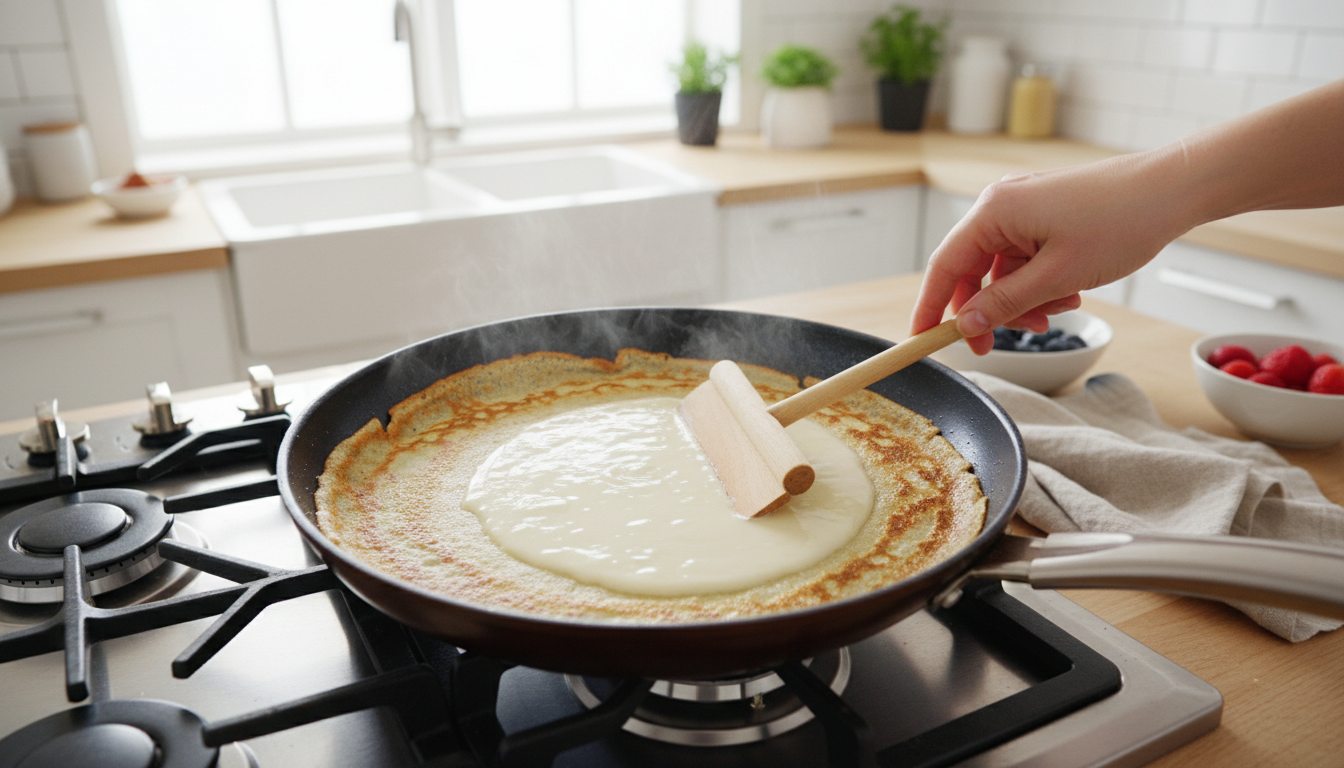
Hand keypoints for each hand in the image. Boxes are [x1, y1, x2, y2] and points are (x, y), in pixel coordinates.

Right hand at [911, 149, 1189, 353]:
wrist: (1173, 189)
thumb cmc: (1120, 222)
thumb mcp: (1057, 276)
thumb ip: (1005, 304)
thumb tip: (966, 326)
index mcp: (993, 212)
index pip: (943, 267)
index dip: (930, 308)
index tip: (921, 340)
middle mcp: (1000, 205)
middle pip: (971, 271)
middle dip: (990, 310)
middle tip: (1002, 344)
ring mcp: (1023, 207)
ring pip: (1002, 270)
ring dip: (1023, 299)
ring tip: (1060, 309)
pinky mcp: (1044, 213)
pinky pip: (1024, 258)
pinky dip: (1040, 282)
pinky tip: (1069, 291)